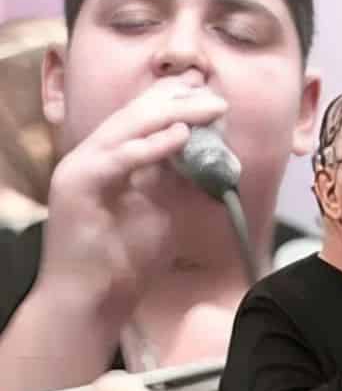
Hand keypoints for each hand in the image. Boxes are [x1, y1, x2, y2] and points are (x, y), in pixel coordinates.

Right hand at [37, 80, 227, 324]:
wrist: (93, 300)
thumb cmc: (126, 259)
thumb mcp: (163, 207)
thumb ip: (178, 178)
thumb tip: (211, 154)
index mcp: (111, 158)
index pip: (142, 115)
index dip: (175, 98)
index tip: (210, 90)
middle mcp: (93, 156)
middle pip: (136, 113)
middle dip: (179, 100)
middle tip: (217, 97)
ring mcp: (80, 167)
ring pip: (127, 127)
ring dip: (172, 114)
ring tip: (209, 108)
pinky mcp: (76, 186)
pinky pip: (118, 158)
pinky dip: (150, 145)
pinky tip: (180, 136)